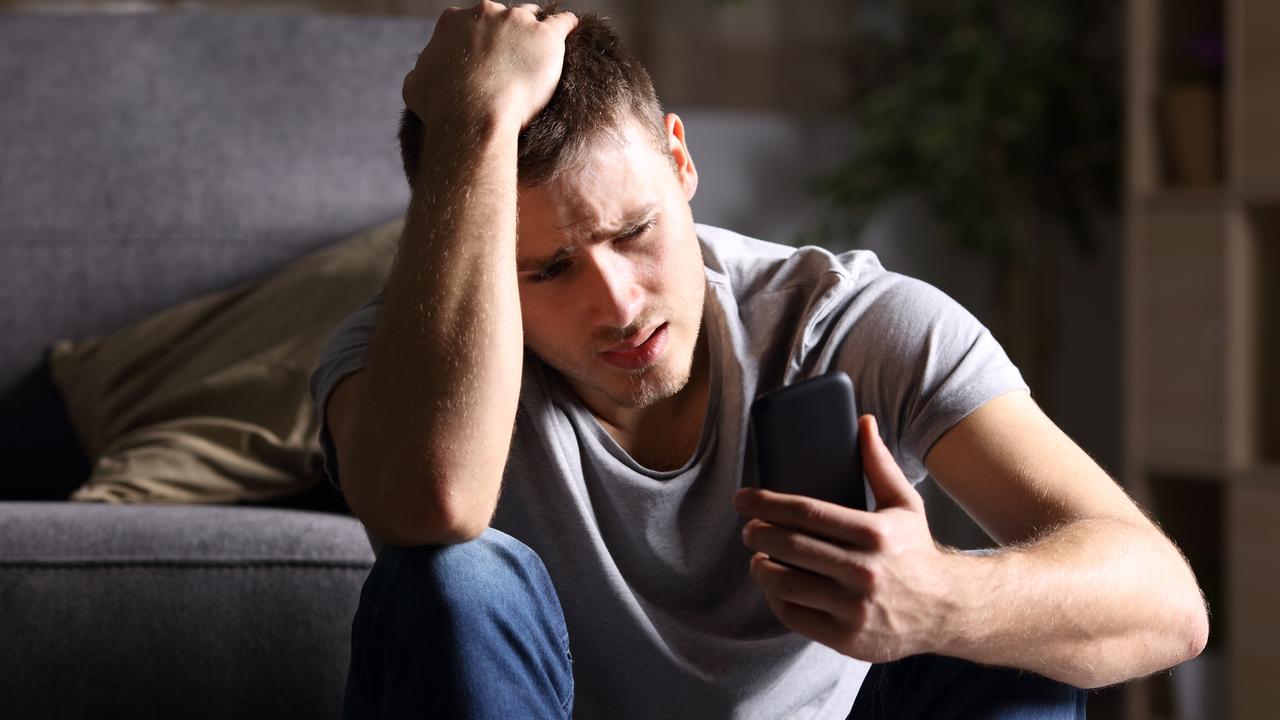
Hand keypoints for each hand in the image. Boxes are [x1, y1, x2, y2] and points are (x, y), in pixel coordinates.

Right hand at [403, 2, 577, 130]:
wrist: (473, 115)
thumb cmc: (441, 105)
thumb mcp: (415, 86)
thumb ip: (422, 72)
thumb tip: (423, 74)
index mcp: (453, 20)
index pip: (469, 22)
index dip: (477, 39)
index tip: (483, 56)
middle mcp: (486, 12)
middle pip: (501, 17)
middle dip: (505, 34)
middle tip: (512, 58)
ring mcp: (518, 21)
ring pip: (531, 16)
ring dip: (534, 30)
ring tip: (541, 48)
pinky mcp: (546, 36)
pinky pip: (563, 22)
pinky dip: (567, 24)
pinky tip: (571, 29)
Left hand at [735, 414, 959, 662]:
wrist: (948, 610)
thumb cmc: (917, 553)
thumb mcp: (906, 505)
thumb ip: (880, 464)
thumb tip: (863, 422)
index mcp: (875, 533)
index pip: (806, 513)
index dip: (766, 503)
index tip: (744, 498)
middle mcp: (864, 571)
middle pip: (790, 546)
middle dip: (758, 534)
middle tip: (748, 528)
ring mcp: (854, 608)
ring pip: (785, 583)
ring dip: (760, 568)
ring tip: (757, 557)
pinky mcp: (846, 637)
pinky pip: (794, 615)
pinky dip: (775, 599)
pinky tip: (774, 586)